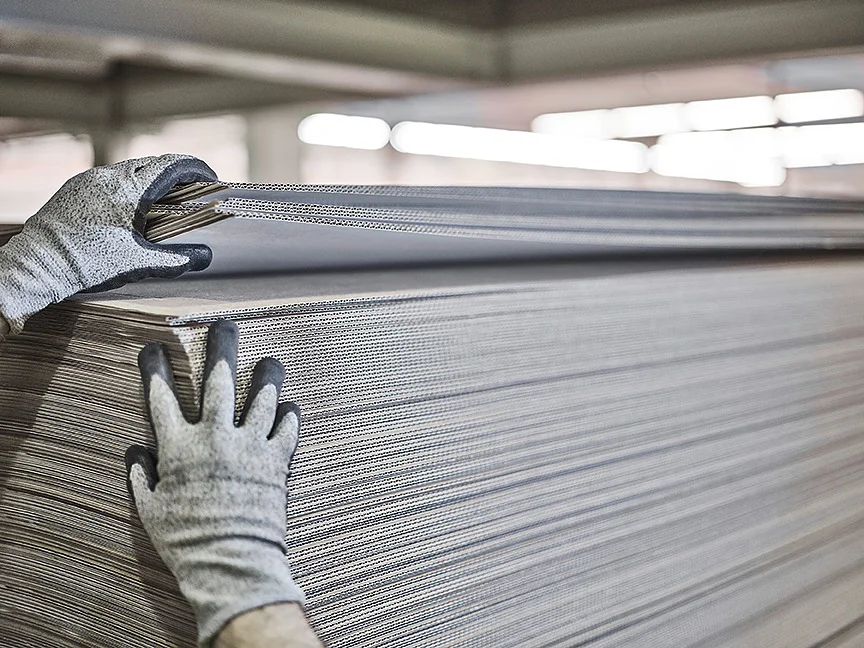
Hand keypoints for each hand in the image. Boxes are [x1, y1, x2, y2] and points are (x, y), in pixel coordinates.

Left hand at [0, 154, 215, 334]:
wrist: (37, 266)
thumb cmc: (87, 263)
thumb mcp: (138, 263)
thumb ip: (176, 259)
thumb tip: (204, 257)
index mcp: (129, 190)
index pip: (172, 165)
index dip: (197, 170)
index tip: (211, 180)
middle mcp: (109, 176)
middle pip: (154, 164)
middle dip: (177, 176)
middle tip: (193, 194)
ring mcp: (90, 179)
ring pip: (131, 169)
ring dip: (152, 181)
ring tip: (164, 203)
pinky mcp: (76, 187)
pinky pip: (111, 178)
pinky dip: (130, 187)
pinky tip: (133, 209)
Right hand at [126, 320, 304, 647]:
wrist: (231, 563)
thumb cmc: (185, 540)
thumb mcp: (150, 511)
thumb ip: (142, 477)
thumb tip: (135, 452)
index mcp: (179, 447)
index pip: (162, 397)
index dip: (156, 369)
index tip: (154, 348)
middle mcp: (215, 436)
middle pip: (218, 381)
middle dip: (221, 349)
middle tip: (226, 326)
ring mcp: (250, 445)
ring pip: (261, 397)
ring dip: (267, 376)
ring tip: (271, 361)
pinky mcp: (277, 460)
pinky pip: (287, 428)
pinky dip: (290, 415)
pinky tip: (291, 407)